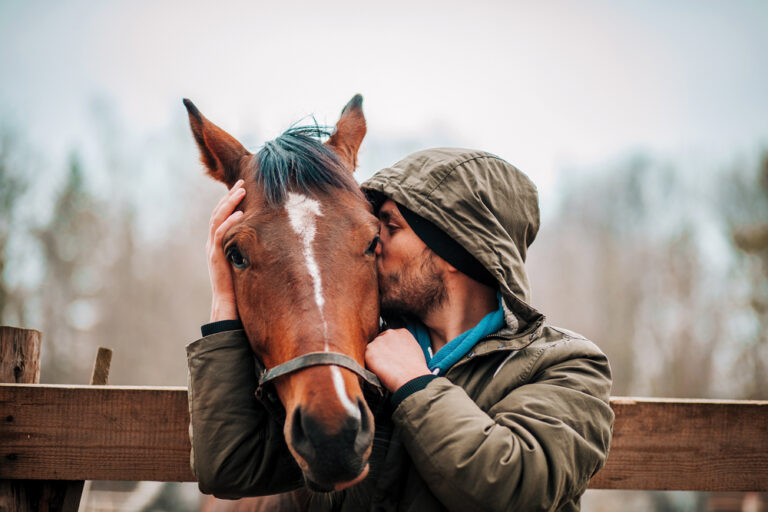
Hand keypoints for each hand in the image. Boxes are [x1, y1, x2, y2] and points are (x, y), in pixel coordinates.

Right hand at [207, 179, 245, 321]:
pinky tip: (239, 213)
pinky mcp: (215, 256)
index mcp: (217, 242)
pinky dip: (229, 222)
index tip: (242, 186)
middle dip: (230, 195)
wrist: (226, 303)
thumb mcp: (242, 260)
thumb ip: (246, 247)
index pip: (221, 215)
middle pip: (217, 212)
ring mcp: (211, 249)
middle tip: (242, 181)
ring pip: (217, 219)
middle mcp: (212, 242)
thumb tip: (266, 235)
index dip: (230, 199)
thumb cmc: (238, 284)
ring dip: (229, 203)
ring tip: (241, 190)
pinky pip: (220, 234)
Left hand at [365, 328, 431, 391]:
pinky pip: (366, 357)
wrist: (411, 378)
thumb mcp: (415, 350)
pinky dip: (370, 365)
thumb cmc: (415, 369)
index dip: (389, 348)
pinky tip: (379, 371)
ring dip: (375, 358)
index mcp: (402, 332)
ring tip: (384, 369)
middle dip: (381, 351)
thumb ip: (405, 346)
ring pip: (372, 349)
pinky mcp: (370, 350)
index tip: (390, 355)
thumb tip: (399, 351)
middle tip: (385, 363)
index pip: (391, 337)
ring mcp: (379, 341)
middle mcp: (389, 333)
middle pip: (380, 341)